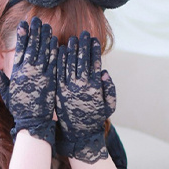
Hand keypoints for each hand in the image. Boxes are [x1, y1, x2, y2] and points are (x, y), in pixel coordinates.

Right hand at [0, 17, 57, 143]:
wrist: (33, 123)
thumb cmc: (19, 109)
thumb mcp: (7, 93)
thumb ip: (0, 79)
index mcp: (17, 72)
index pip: (19, 49)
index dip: (22, 35)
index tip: (24, 24)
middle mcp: (28, 72)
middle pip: (33, 47)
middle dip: (35, 32)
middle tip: (38, 20)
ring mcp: (40, 75)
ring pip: (44, 52)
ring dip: (45, 38)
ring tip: (47, 27)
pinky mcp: (51, 81)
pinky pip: (54, 63)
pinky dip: (55, 52)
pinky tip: (56, 42)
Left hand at [55, 32, 115, 162]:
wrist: (78, 134)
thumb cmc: (95, 119)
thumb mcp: (109, 106)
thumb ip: (110, 89)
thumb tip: (105, 72)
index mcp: (95, 87)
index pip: (94, 63)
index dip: (94, 50)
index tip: (94, 40)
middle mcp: (81, 86)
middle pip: (81, 59)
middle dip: (83, 45)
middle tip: (83, 34)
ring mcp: (68, 88)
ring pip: (69, 63)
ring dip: (71, 49)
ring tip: (72, 40)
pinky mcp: (58, 91)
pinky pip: (59, 72)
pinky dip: (60, 60)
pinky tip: (61, 52)